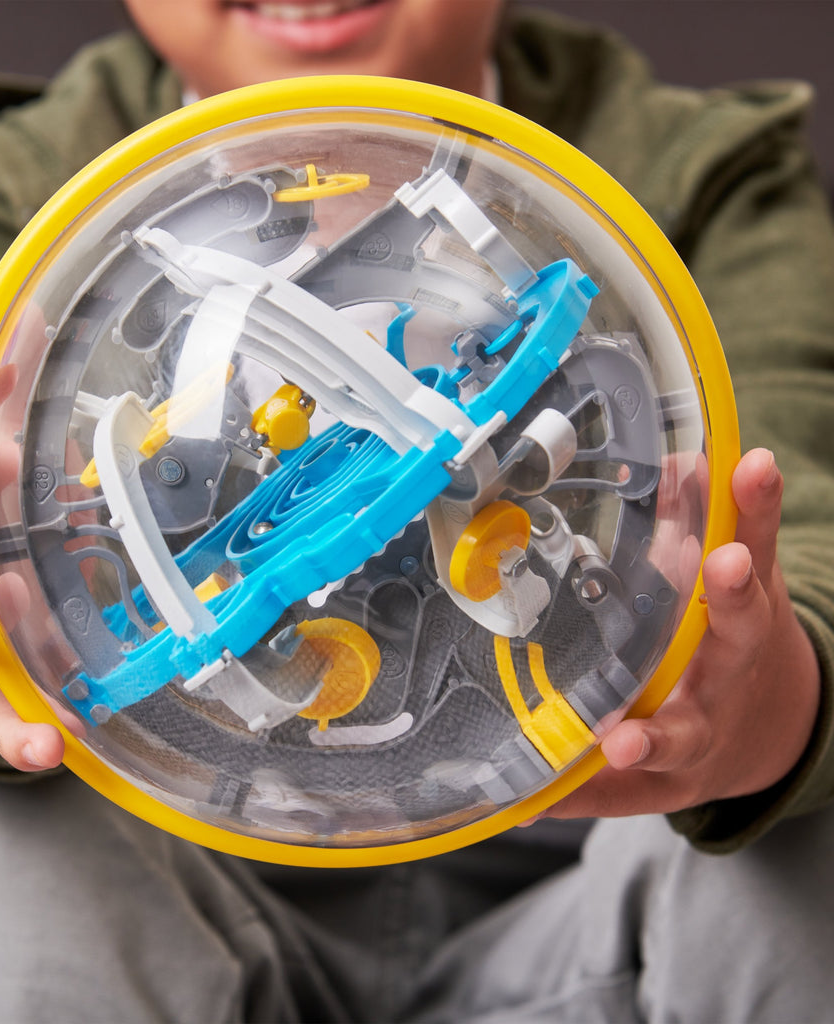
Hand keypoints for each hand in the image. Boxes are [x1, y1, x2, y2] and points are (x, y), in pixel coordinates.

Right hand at [542, 447, 820, 818]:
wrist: (764, 725)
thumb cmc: (690, 746)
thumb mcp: (647, 784)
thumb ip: (589, 792)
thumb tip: (517, 808)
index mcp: (693, 732)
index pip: (667, 739)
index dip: (643, 742)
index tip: (617, 742)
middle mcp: (728, 676)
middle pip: (736, 639)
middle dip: (730, 604)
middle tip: (726, 568)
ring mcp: (745, 626)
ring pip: (754, 573)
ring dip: (749, 522)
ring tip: (749, 471)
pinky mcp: (754, 587)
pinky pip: (752, 533)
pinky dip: (741, 494)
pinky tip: (732, 450)